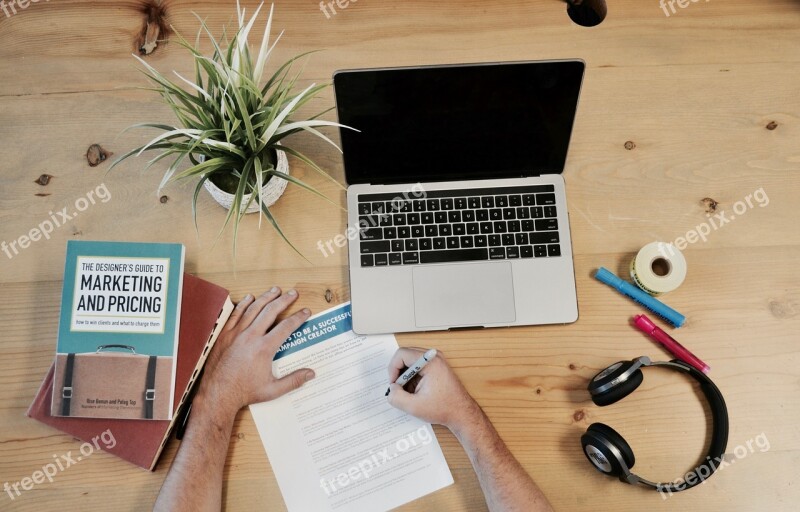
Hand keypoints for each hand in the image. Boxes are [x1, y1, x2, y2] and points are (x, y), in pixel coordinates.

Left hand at [199, 287, 314, 413]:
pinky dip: (244, 304)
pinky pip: (236, 314)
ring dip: (266, 297)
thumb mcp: (273, 390)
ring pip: (253, 309)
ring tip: (275, 290)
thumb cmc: (244, 392)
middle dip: (284, 300)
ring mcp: (236, 334)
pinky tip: (250, 298)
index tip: (306, 311)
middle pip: (271, 311)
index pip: (286, 327)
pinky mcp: (225, 335)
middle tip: (292, 293)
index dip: (298, 317)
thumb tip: (311, 374)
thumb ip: (294, 380)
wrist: (218, 394)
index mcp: (264, 349)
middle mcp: (251, 337)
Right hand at [385, 347, 480, 432]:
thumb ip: (396, 397)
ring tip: (409, 392)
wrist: (461, 413)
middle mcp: (434, 357)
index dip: (393, 369)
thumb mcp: (414, 406)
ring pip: (411, 361)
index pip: (401, 354)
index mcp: (430, 362)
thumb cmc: (444, 408)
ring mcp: (436, 361)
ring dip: (405, 376)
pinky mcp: (436, 366)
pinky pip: (418, 366)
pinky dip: (412, 378)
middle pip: (405, 355)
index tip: (394, 384)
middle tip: (399, 388)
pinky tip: (416, 391)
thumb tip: (391, 389)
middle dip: (399, 373)